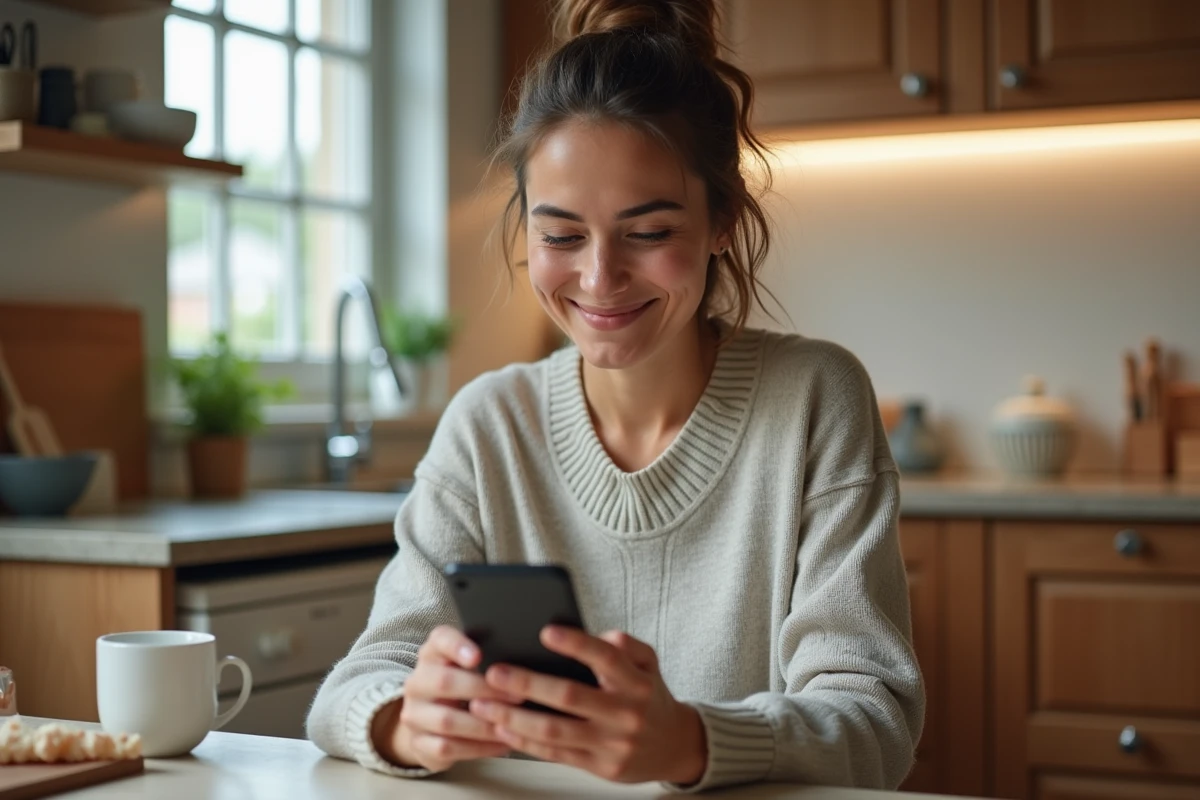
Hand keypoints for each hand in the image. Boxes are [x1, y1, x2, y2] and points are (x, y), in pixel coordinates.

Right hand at [374, 625, 519, 771]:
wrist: (431, 725)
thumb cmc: (463, 687)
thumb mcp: (470, 667)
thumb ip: (489, 659)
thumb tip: (524, 657)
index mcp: (432, 654)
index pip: (440, 640)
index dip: (457, 646)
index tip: (478, 657)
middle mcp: (417, 682)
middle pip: (444, 682)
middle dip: (484, 690)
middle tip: (517, 696)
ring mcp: (414, 714)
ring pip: (446, 720)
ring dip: (483, 724)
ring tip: (512, 724)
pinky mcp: (418, 743)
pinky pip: (447, 747)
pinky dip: (478, 747)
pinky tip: (502, 744)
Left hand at [468, 627, 706, 784]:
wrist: (675, 746)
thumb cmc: (649, 696)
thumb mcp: (648, 664)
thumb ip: (626, 645)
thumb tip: (596, 634)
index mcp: (636, 682)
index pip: (605, 657)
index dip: (575, 644)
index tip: (544, 631)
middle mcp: (625, 713)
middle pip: (569, 696)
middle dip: (527, 684)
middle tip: (493, 672)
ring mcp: (612, 744)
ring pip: (555, 731)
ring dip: (514, 718)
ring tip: (483, 704)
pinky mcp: (600, 768)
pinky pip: (555, 754)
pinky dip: (525, 742)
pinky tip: (503, 729)